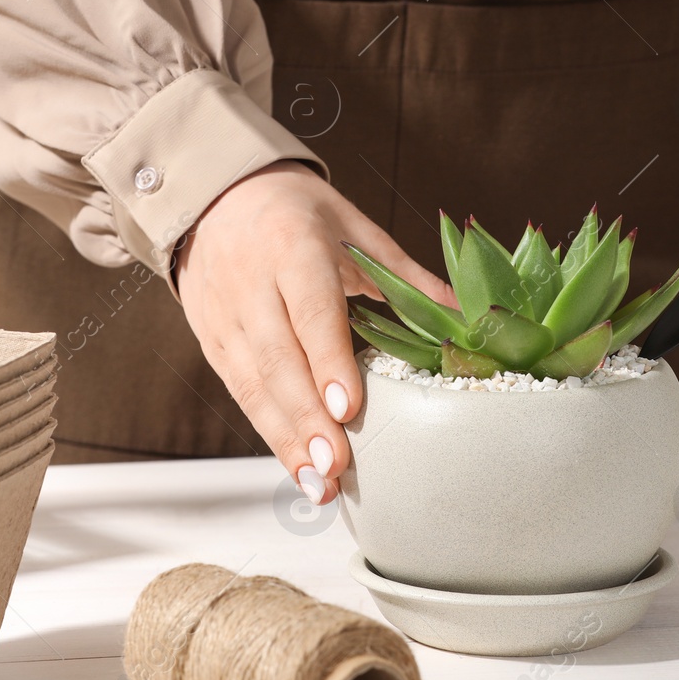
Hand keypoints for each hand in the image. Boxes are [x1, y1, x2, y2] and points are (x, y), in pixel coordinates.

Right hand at [176, 161, 452, 503]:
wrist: (214, 196)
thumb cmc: (296, 212)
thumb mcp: (354, 227)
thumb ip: (407, 274)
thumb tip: (466, 314)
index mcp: (293, 244)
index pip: (310, 309)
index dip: (327, 361)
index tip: (347, 408)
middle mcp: (251, 282)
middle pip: (279, 359)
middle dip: (307, 419)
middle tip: (336, 467)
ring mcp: (225, 315)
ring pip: (254, 385)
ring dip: (286, 439)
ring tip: (318, 482)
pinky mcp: (212, 341)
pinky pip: (241, 392)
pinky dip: (269, 432)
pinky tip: (296, 466)